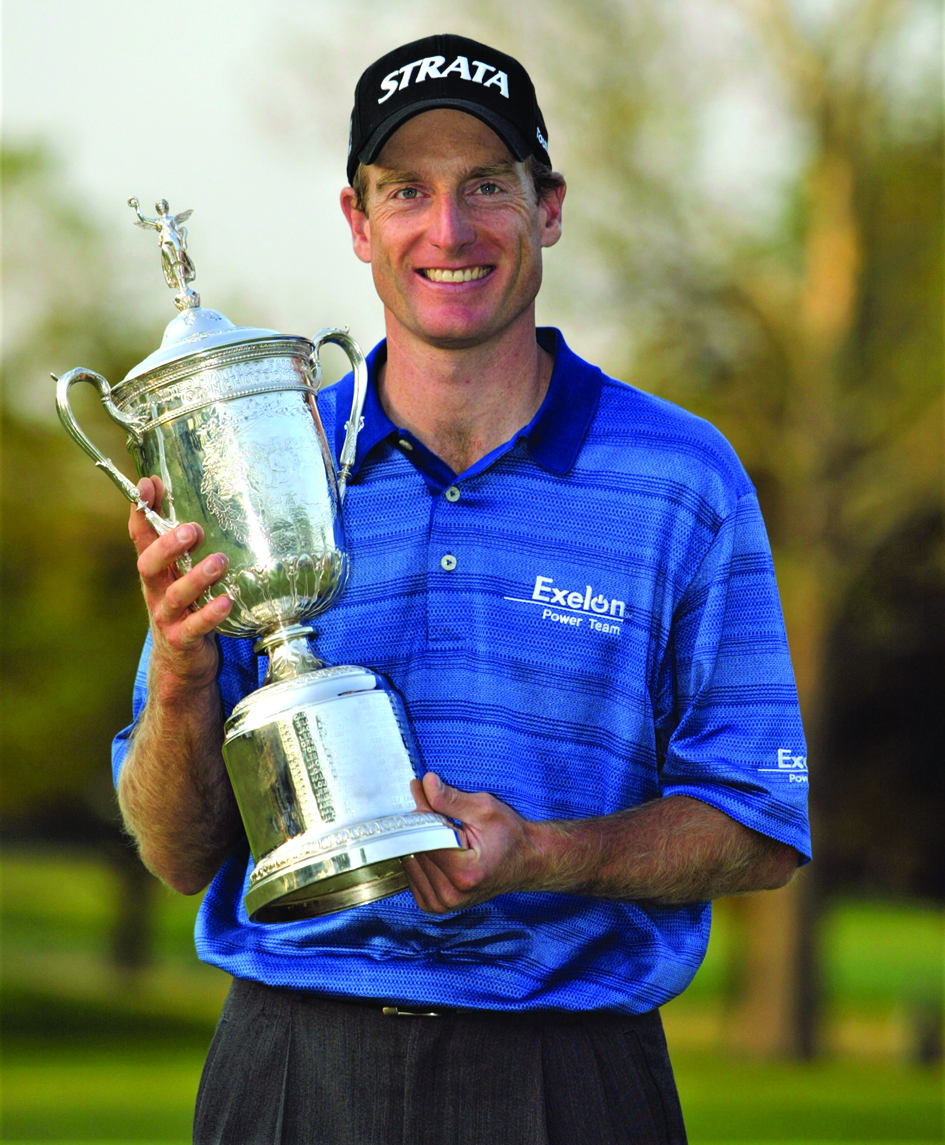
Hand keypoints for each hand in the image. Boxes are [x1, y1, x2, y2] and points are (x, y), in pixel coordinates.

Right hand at [129, 475, 232, 692]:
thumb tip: (193, 504)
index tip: (148, 484)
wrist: (180, 665)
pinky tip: (228, 600)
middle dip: (167, 545)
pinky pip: (196, 626)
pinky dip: (211, 613)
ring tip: (219, 562)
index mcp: (155, 572)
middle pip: (149, 564)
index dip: (142, 511)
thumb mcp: (180, 576)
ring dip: (197, 577)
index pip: (141, 536)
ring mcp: (168, 617)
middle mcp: (157, 592)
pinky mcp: (184, 640)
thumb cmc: (187, 609)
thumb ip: (183, 547)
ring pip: (176, 595)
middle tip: (192, 529)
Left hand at [403, 773, 540, 912]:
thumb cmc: (510, 836)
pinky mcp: (436, 905)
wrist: (526, 861)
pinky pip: (412, 877)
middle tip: (432, 806)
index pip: (424, 838)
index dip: (422, 812)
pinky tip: (434, 848)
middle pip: (415, 850)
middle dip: (419, 825)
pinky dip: (418, 859)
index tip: (422, 792)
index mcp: (464, 872)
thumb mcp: (485, 809)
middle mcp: (452, 894)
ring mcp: (443, 903)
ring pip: (409, 863)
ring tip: (439, 830)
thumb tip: (426, 783)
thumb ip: (451, 799)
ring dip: (417, 842)